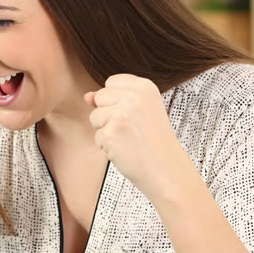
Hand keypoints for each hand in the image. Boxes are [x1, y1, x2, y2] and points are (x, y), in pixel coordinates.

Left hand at [85, 74, 193, 199]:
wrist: (167, 170)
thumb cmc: (154, 142)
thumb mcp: (140, 111)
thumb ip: (113, 99)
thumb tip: (87, 96)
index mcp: (145, 87)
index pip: (111, 82)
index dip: (116, 100)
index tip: (134, 114)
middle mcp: (134, 96)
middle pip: (99, 97)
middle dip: (108, 115)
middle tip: (132, 129)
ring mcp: (121, 114)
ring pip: (94, 117)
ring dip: (106, 131)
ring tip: (129, 139)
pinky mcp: (111, 132)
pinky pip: (97, 136)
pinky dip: (107, 146)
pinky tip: (126, 150)